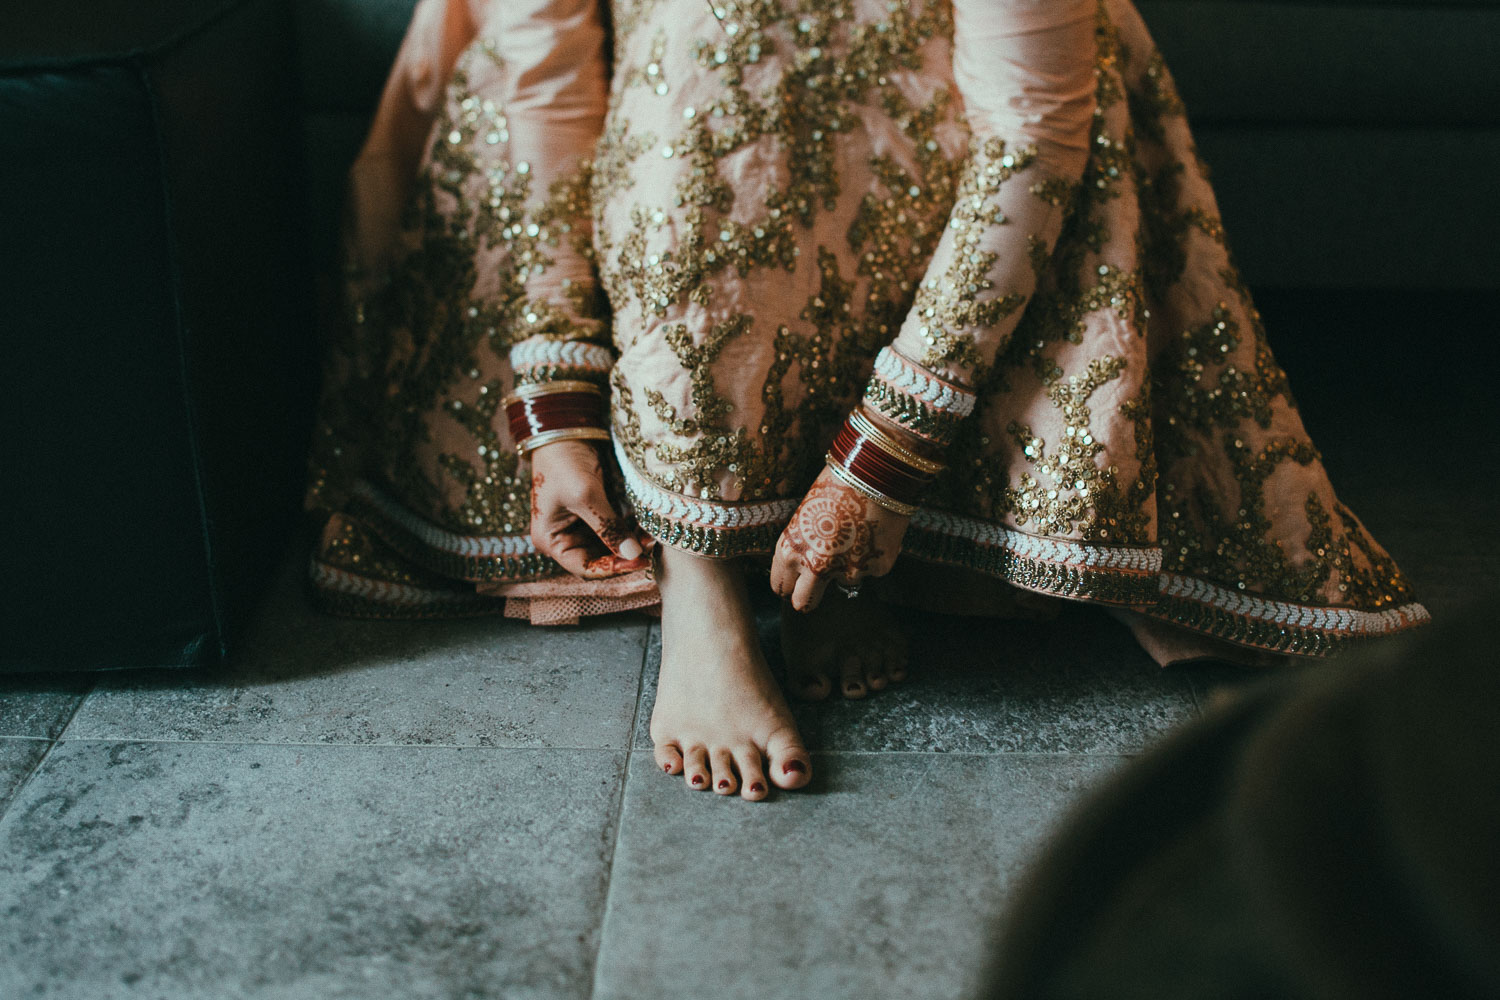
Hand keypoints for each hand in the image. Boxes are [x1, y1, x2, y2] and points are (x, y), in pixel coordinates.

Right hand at [528, 439, 652, 578]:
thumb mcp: (586, 496)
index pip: (584, 567)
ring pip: (609, 546)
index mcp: (551, 540)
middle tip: (649, 550)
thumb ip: (608, 528)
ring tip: (651, 538)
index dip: (612, 568)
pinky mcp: (594, 513)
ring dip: (630, 544)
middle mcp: (564, 538)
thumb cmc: (565, 463)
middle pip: (598, 559)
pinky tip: (646, 528)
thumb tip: (633, 555)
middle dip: (623, 556)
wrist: (566, 430)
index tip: (638, 561)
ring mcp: (579, 526)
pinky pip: (615, 530)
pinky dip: (630, 531)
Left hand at [770, 465, 908, 612]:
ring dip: (848, 566)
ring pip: (844, 582)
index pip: (781, 587)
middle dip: (810, 597)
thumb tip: (808, 567)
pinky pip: (870, 569)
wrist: (876, 472)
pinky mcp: (876, 569)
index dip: (790, 585)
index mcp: (790, 551)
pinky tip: (874, 530)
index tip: (798, 583)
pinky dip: (871, 556)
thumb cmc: (836, 485)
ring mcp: (847, 572)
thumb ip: (804, 546)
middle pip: (804, 603)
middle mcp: (814, 567)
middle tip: (820, 583)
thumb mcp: (806, 517)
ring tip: (856, 532)